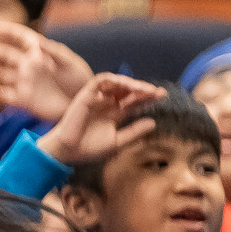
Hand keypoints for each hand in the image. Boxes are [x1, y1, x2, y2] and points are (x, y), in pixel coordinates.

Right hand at [0, 23, 91, 123]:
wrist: (84, 105)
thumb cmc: (80, 82)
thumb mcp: (71, 64)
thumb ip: (54, 52)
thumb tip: (38, 41)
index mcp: (41, 54)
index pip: (22, 39)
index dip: (10, 32)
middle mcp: (30, 67)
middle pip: (8, 56)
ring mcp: (25, 83)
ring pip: (3, 74)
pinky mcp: (24, 100)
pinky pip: (6, 95)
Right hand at [39, 72, 161, 165]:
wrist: (67, 152)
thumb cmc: (89, 149)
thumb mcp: (117, 141)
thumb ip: (134, 131)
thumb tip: (153, 122)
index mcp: (114, 114)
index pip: (134, 103)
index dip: (148, 99)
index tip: (163, 96)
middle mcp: (106, 104)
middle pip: (128, 91)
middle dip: (143, 89)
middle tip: (157, 92)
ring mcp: (97, 98)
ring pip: (116, 83)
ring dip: (131, 83)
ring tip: (144, 89)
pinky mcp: (86, 95)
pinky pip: (101, 80)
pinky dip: (114, 79)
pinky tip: (127, 85)